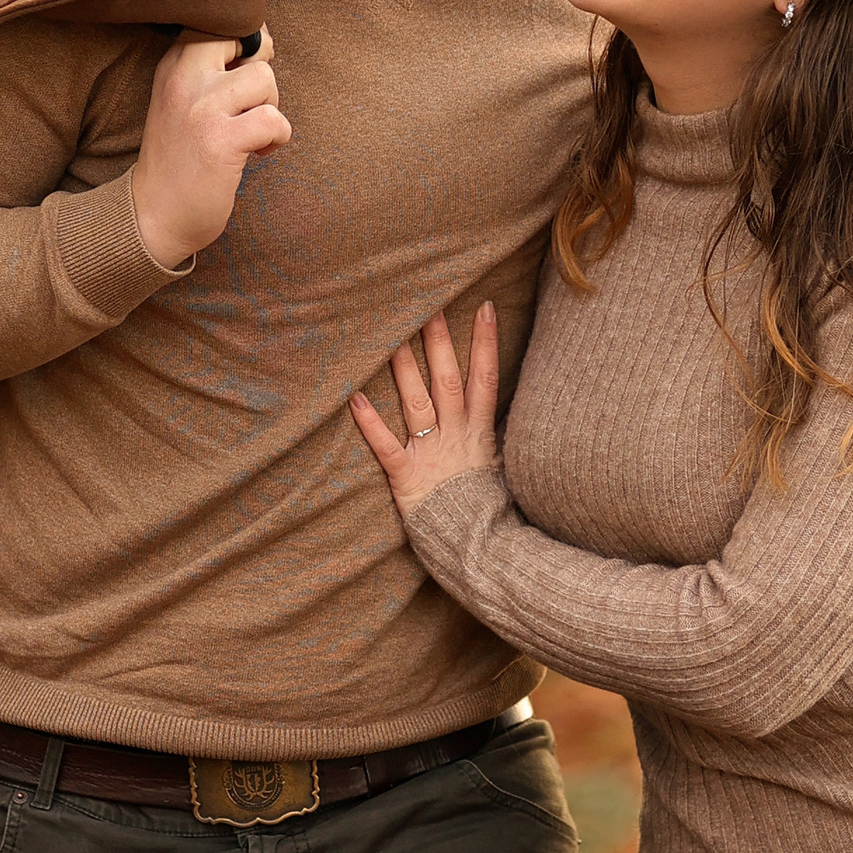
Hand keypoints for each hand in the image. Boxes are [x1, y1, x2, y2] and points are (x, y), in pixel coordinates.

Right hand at [127, 29, 289, 266]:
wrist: (152, 215)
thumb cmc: (180, 158)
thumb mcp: (182, 101)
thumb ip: (212, 70)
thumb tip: (265, 42)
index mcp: (173, 65)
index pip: (222, 26)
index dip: (247, 49)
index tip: (241, 81)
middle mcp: (184, 79)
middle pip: (247, 41)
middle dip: (261, 73)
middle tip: (250, 106)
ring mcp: (201, 109)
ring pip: (265, 79)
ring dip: (270, 109)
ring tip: (252, 133)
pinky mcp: (221, 140)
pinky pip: (274, 119)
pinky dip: (277, 138)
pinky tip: (257, 153)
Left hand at [349, 304, 500, 517]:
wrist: (481, 549)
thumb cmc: (485, 510)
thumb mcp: (498, 468)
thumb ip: (490, 437)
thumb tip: (492, 411)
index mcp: (478, 433)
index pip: (486, 379)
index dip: (487, 343)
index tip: (486, 307)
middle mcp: (456, 436)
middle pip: (449, 380)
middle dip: (440, 341)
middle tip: (428, 303)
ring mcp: (431, 455)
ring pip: (418, 403)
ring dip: (406, 368)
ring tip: (392, 334)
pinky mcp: (407, 478)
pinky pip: (387, 446)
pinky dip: (371, 424)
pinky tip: (354, 398)